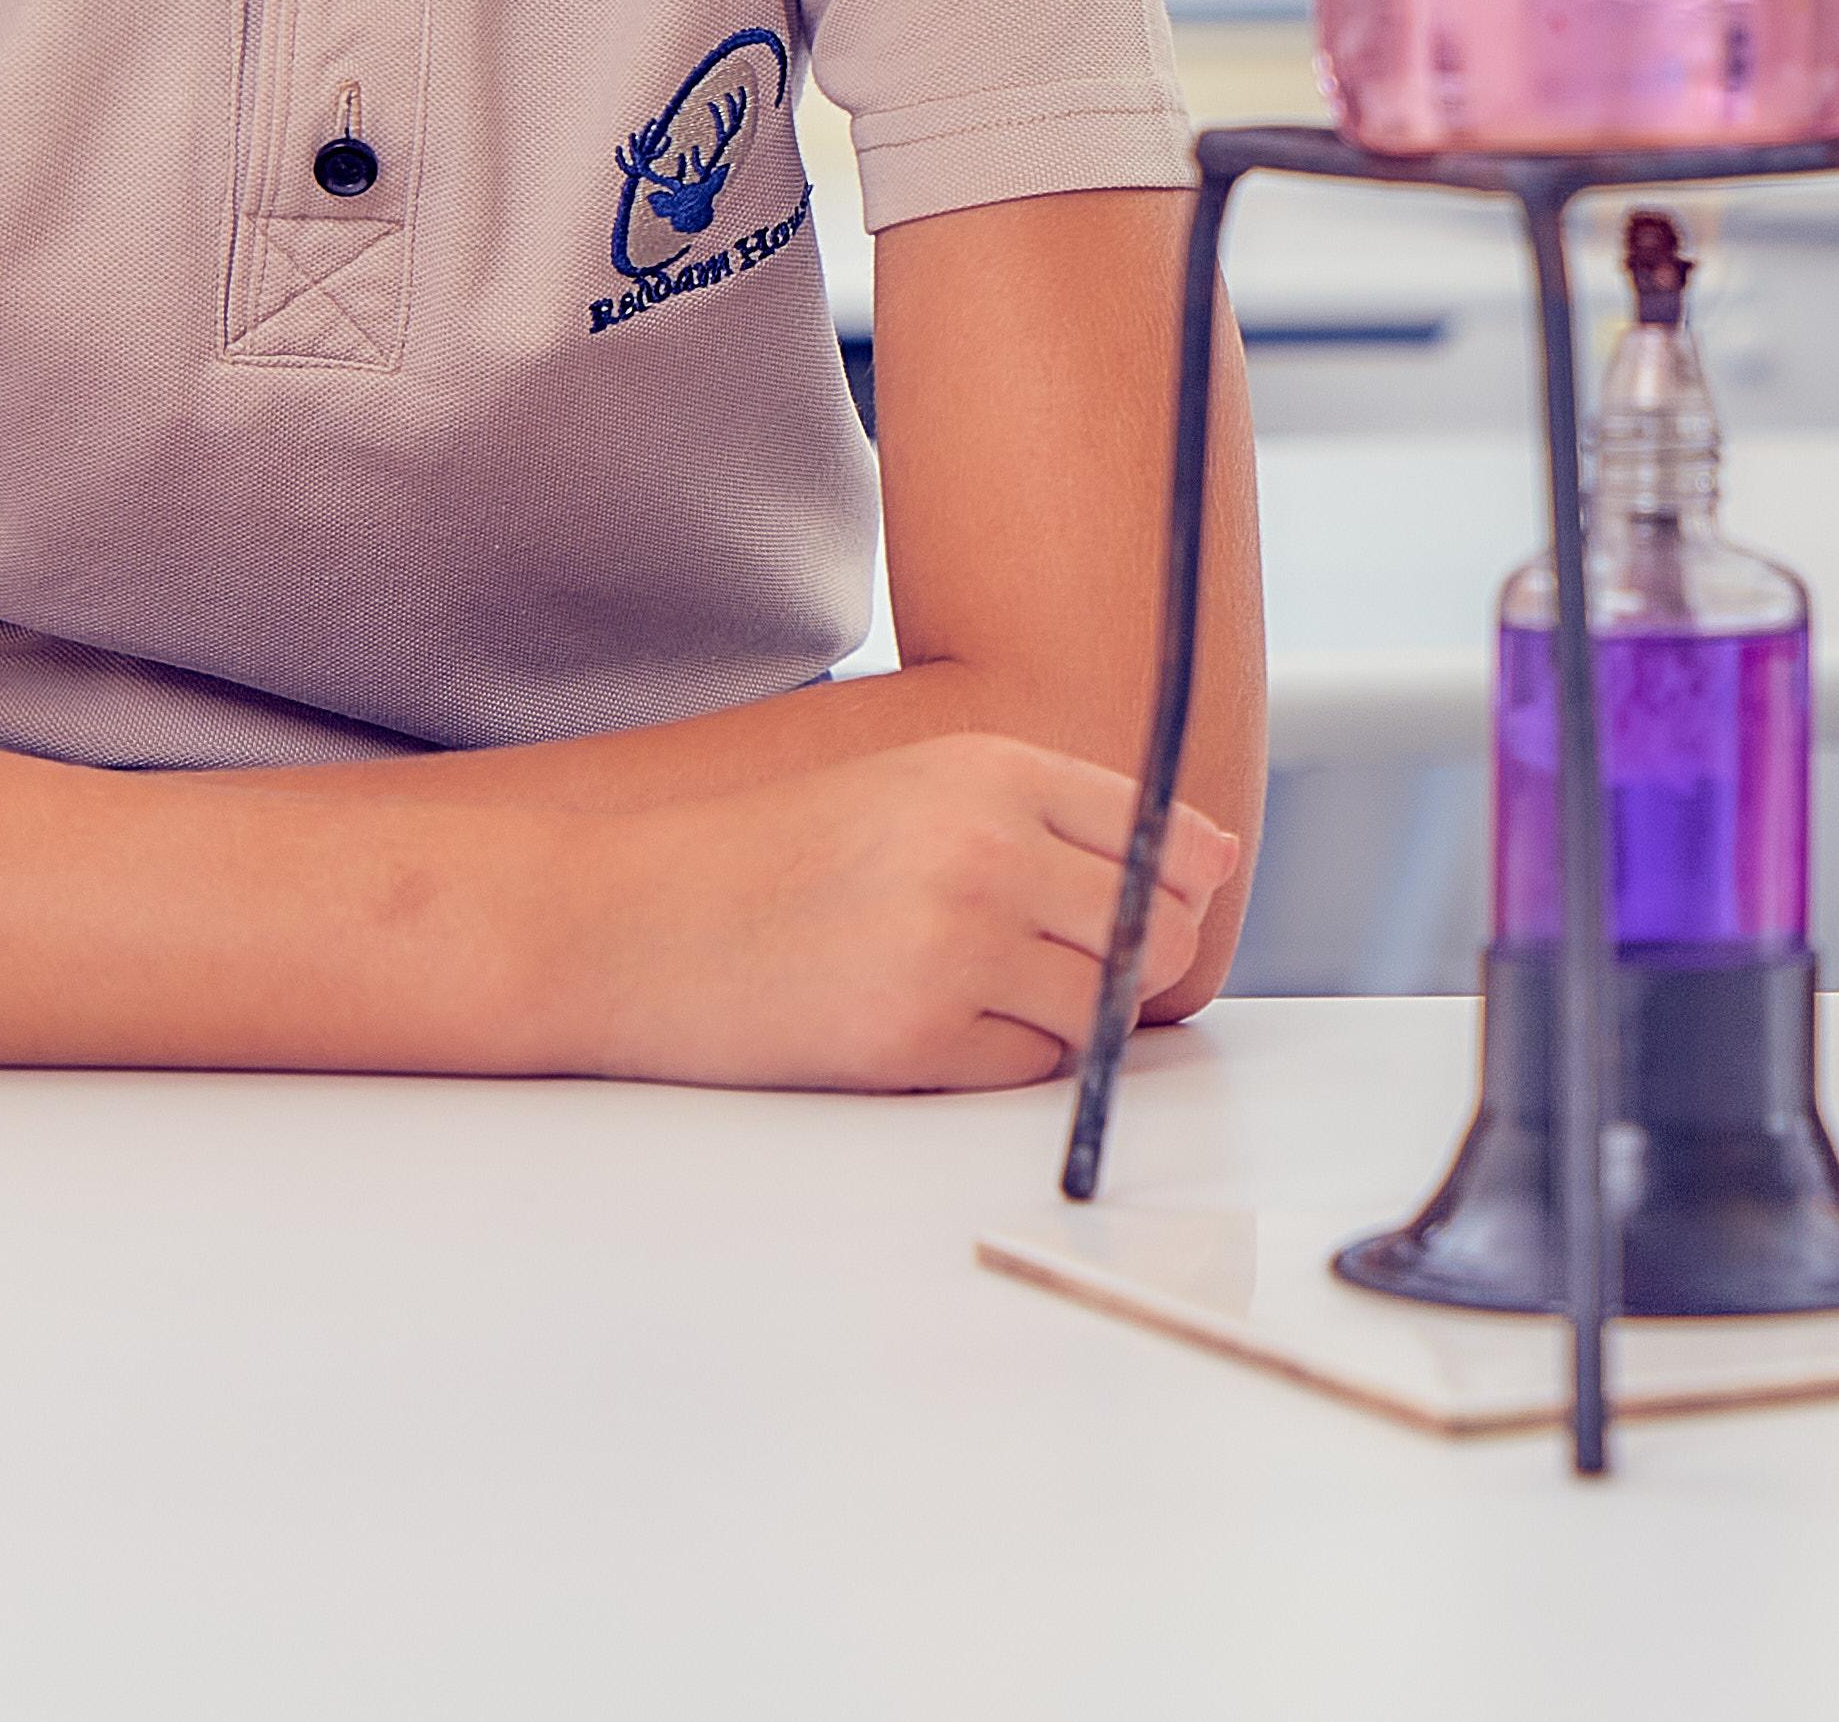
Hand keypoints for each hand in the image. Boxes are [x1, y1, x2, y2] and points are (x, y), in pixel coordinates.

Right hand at [566, 732, 1239, 1091]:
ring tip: (977, 994)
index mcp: (996, 769)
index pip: (1172, 839)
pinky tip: (927, 1028)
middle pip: (1160, 931)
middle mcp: (989, 845)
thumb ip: (1061, 815)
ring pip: (1106, 1007)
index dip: (1174, 892)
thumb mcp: (920, 789)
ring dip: (1066, 1019)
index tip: (1139, 915)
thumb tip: (1213, 862)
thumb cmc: (772, 857)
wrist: (626, 920)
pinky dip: (1004, 1063)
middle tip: (1054, 973)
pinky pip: (1031, 1069)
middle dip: (1134, 967)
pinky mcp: (916, 1034)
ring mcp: (955, 941)